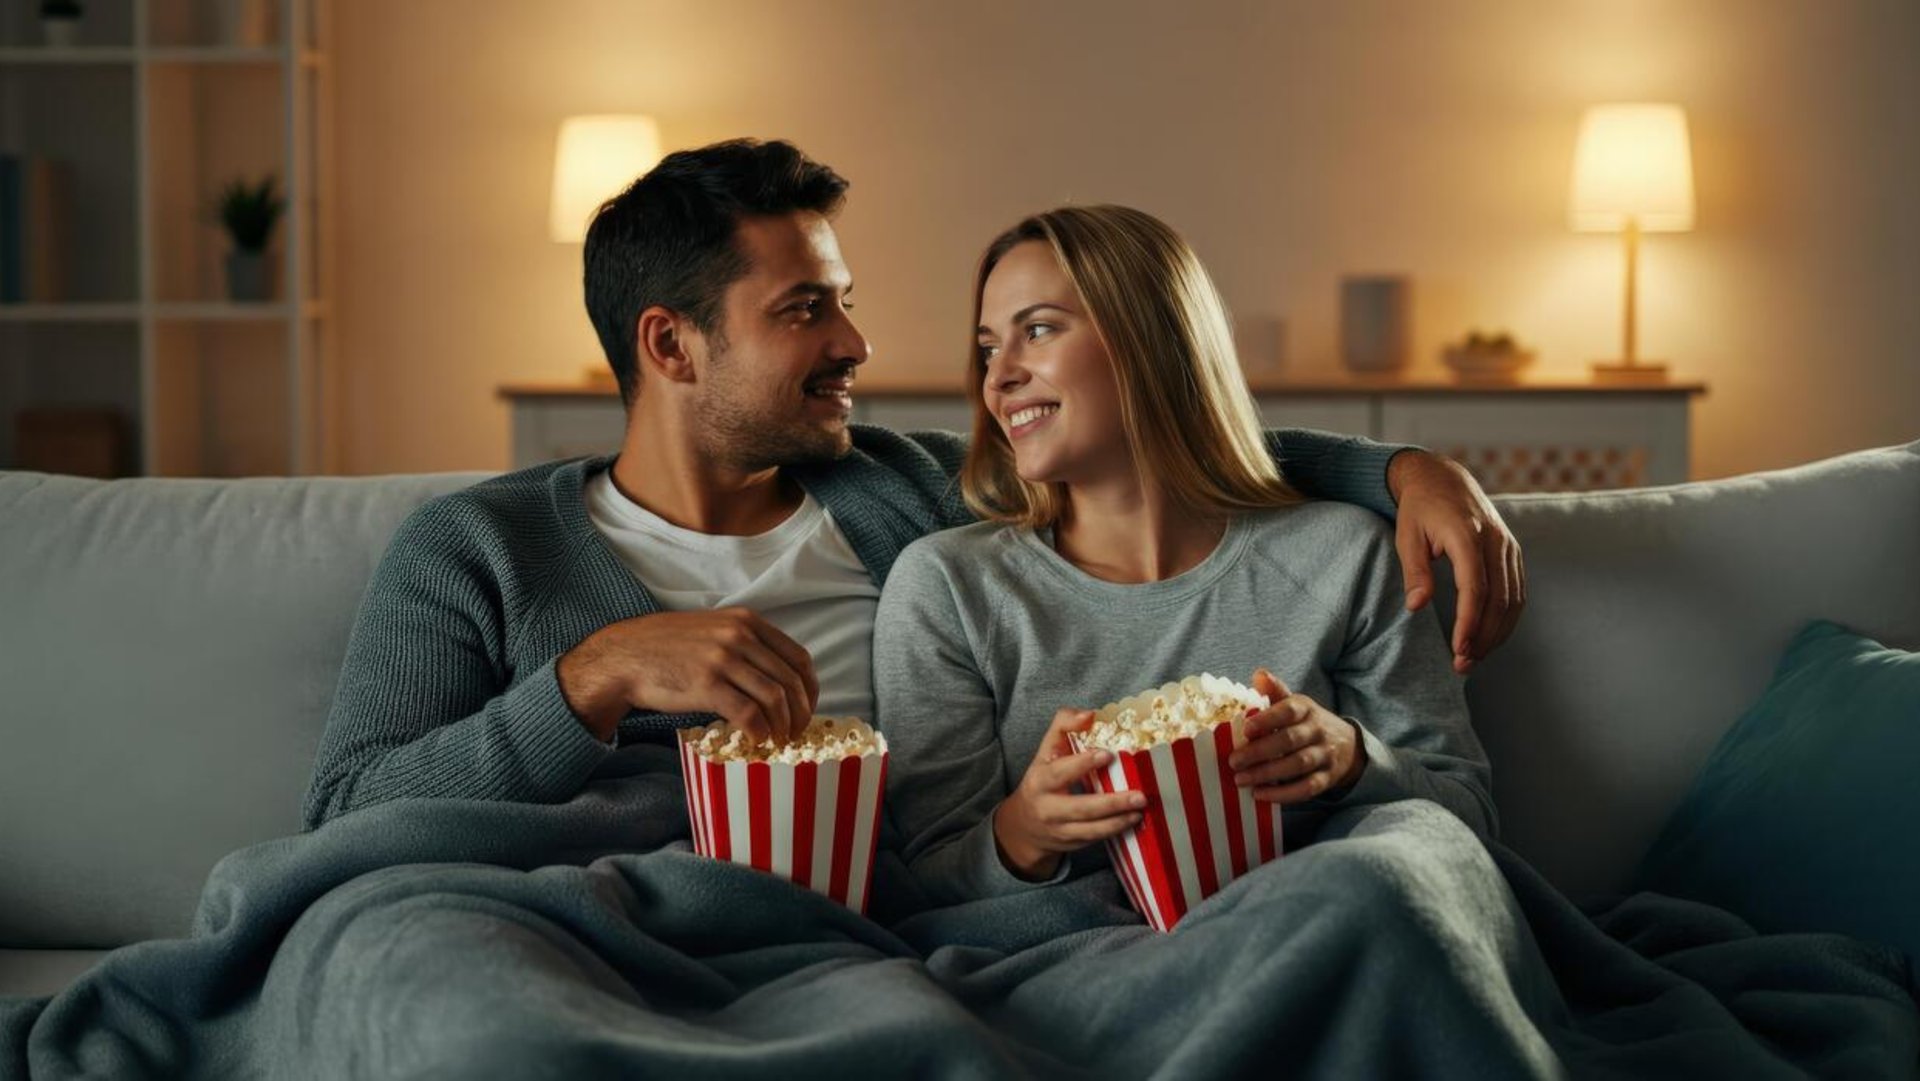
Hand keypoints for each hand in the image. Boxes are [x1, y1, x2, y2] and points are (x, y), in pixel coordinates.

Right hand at [556, 607, 818, 743]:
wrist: (625, 657)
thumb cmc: (668, 648)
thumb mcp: (713, 629)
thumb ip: (745, 643)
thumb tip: (777, 676)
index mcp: (746, 621)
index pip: (798, 657)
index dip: (809, 689)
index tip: (806, 708)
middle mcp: (739, 636)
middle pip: (790, 680)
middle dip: (799, 713)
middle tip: (794, 733)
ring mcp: (723, 659)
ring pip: (774, 698)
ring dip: (782, 726)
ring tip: (778, 740)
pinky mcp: (706, 684)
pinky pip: (748, 712)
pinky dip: (759, 730)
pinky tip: (756, 739)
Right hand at [993, 707, 1146, 880]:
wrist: (1024, 826)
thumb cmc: (1043, 779)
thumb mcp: (1045, 751)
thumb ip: (1063, 725)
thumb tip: (1090, 714)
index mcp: (1040, 780)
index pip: (1060, 772)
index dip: (1082, 764)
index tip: (1108, 754)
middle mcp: (1048, 808)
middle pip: (1081, 807)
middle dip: (1111, 803)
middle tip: (1139, 795)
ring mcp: (1060, 830)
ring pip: (1091, 829)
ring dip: (1118, 821)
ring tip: (1140, 810)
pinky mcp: (1072, 844)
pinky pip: (1095, 839)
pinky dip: (1115, 830)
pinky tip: (1133, 821)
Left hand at [1228, 669, 1363, 803]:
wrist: (1348, 745)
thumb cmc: (1308, 723)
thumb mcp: (1296, 704)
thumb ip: (1276, 692)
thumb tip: (1259, 674)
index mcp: (1306, 709)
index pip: (1289, 710)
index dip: (1268, 719)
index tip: (1245, 729)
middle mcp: (1318, 730)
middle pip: (1290, 740)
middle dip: (1260, 751)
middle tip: (1233, 761)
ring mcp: (1325, 755)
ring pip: (1298, 765)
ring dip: (1267, 773)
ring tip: (1241, 779)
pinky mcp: (1327, 778)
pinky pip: (1307, 788)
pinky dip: (1284, 794)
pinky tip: (1261, 794)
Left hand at [1386, 449, 1526, 672]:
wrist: (1442, 478)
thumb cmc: (1419, 509)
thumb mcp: (1406, 536)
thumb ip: (1414, 571)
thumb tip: (1416, 607)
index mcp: (1466, 534)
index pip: (1475, 587)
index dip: (1469, 622)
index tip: (1459, 649)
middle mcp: (1495, 539)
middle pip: (1499, 598)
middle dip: (1484, 635)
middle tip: (1463, 663)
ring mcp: (1508, 545)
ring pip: (1514, 598)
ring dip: (1498, 632)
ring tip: (1475, 656)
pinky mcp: (1512, 552)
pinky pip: (1518, 591)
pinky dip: (1507, 619)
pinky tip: (1490, 637)